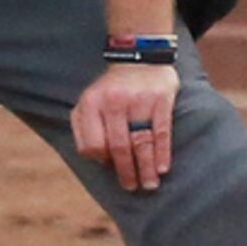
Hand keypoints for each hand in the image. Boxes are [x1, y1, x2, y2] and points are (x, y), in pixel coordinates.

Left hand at [71, 60, 178, 193]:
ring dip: (145, 168)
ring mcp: (139, 100)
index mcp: (91, 103)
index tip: (110, 166)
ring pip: (142, 142)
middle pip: (119, 147)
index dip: (102, 159)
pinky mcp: (161, 99)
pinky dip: (162, 153)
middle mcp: (114, 101)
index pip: (93, 144)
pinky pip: (162, 132)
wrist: (139, 58)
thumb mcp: (88, 101)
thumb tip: (99, 160)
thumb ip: (84, 128)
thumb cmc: (112, 89)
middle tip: (132, 187)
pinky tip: (162, 168)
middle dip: (126, 172)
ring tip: (149, 185)